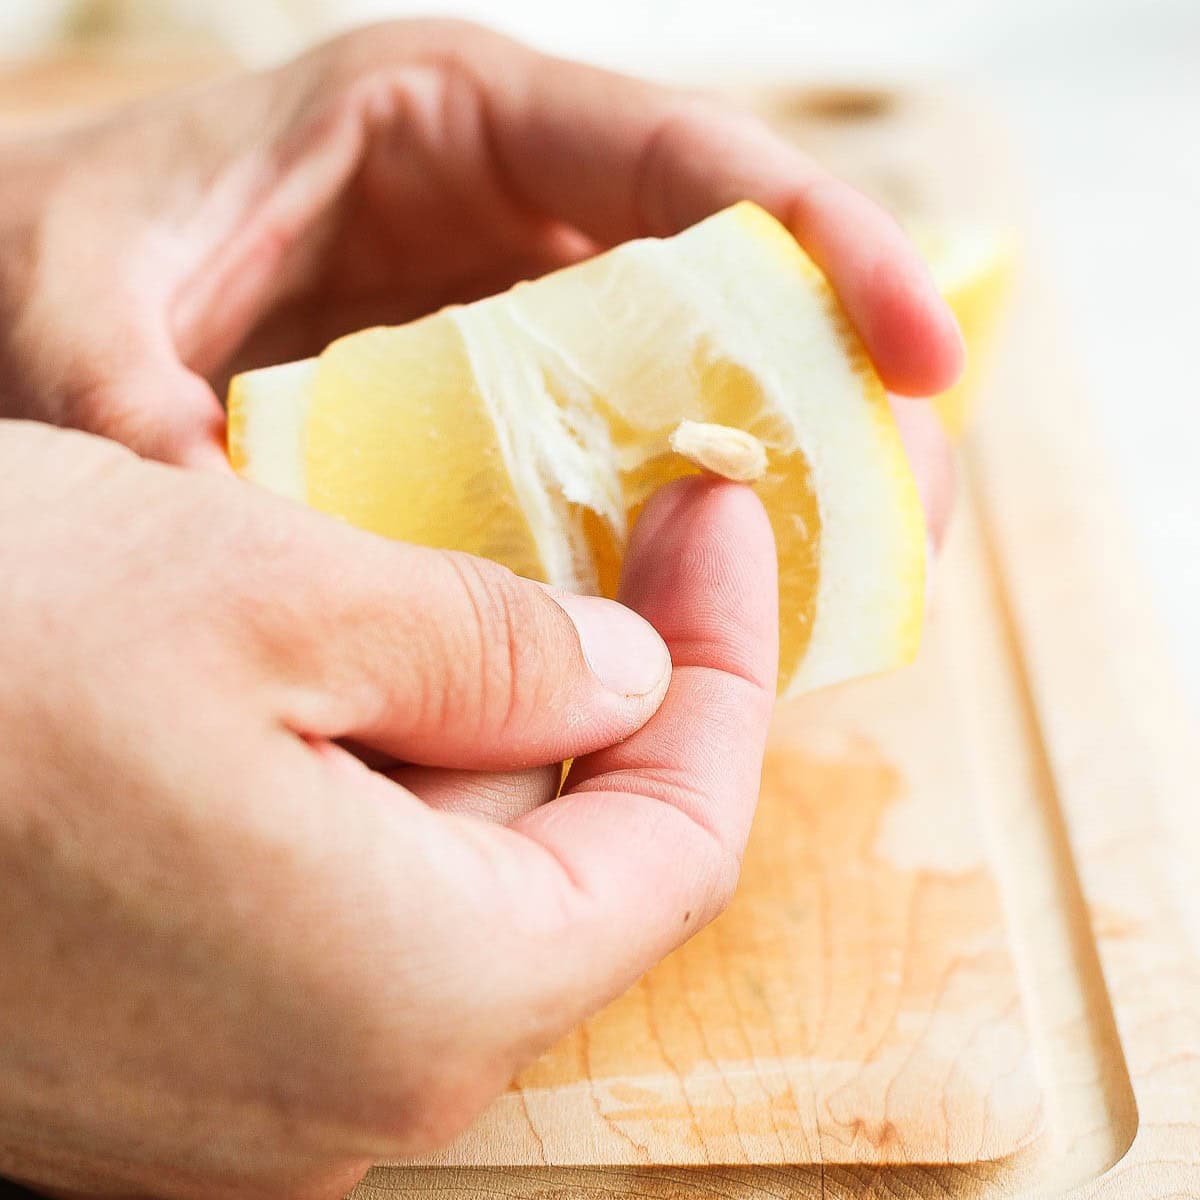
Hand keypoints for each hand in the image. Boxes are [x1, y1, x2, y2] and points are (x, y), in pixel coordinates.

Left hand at [0, 20, 959, 509]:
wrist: (15, 314)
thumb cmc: (45, 266)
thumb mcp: (75, 320)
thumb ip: (144, 422)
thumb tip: (237, 562)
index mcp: (447, 126)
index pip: (683, 163)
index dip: (826, 247)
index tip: (923, 355)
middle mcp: (505, 223)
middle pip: (725, 283)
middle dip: (834, 380)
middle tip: (920, 489)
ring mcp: (513, 328)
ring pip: (690, 384)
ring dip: (778, 471)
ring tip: (867, 567)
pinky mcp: (502, 421)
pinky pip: (621, 466)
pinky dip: (676, 533)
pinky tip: (722, 614)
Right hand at [0, 419, 776, 1199]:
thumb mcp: (274, 594)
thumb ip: (491, 654)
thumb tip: (623, 674)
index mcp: (422, 991)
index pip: (681, 843)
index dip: (729, 675)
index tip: (723, 530)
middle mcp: (355, 1078)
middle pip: (578, 861)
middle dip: (622, 690)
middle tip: (631, 528)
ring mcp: (257, 1072)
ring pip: (465, 872)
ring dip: (499, 720)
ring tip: (502, 563)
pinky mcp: (177, 1027)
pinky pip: (353, 892)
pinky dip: (394, 769)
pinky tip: (362, 654)